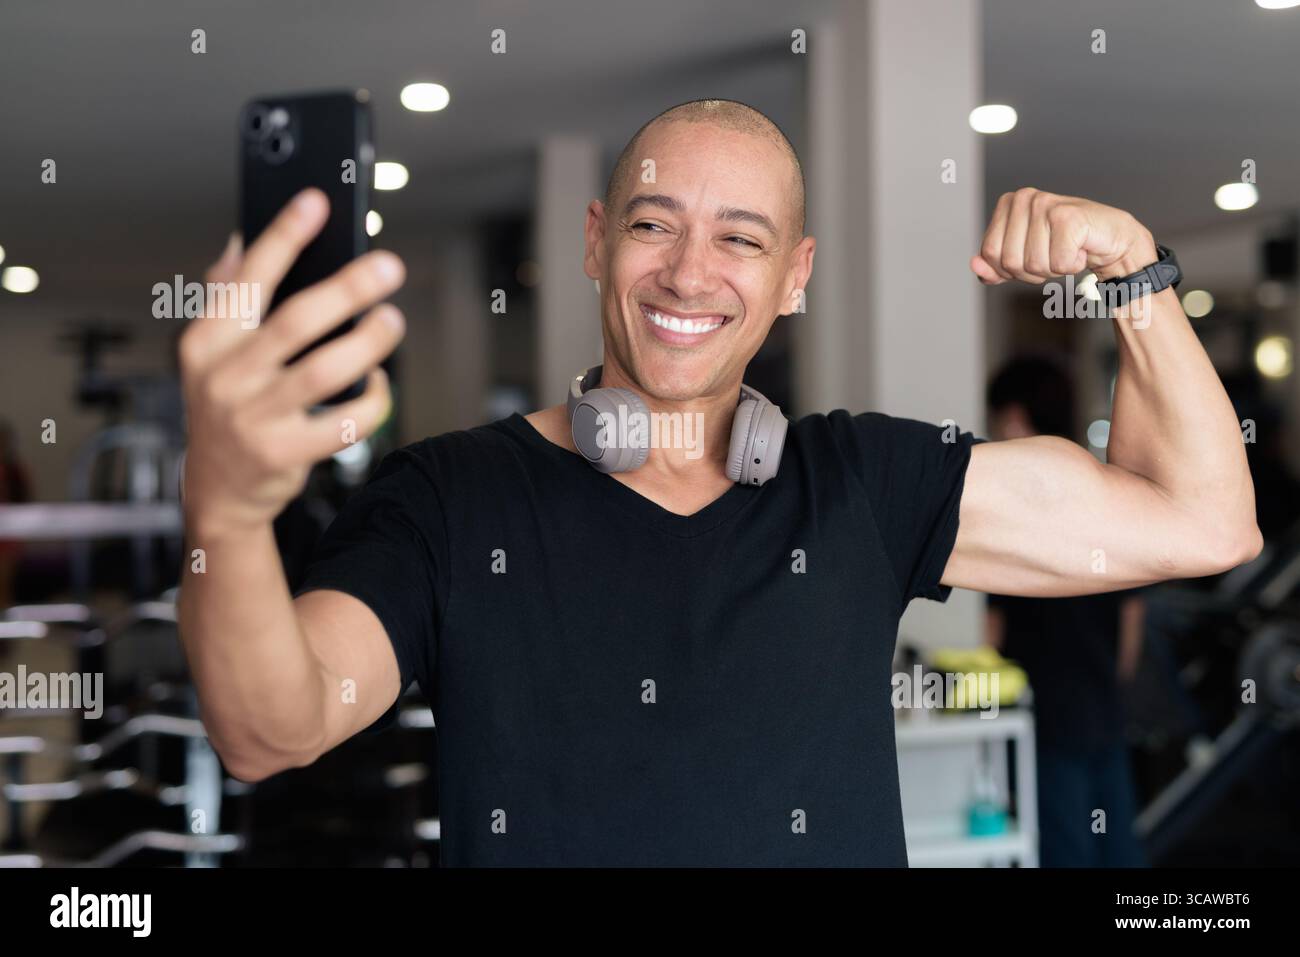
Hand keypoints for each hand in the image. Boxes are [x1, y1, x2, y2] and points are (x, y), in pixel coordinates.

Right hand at [178, 188, 405, 538]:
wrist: (219, 490)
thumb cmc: (225, 406)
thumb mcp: (210, 352)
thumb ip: (227, 296)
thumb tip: (244, 237)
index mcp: (207, 341)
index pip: (247, 279)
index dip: (283, 237)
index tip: (316, 203)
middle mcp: (225, 377)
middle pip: (296, 322)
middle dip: (347, 289)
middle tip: (388, 268)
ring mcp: (254, 418)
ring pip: (324, 371)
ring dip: (368, 342)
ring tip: (391, 321)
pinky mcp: (284, 453)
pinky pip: (344, 422)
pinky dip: (370, 400)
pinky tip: (378, 383)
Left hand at [971, 188, 1156, 284]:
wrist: (1109, 240)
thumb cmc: (1065, 244)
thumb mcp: (1023, 257)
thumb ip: (995, 265)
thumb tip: (975, 266)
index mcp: (1008, 203)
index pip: (989, 253)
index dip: (1009, 268)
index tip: (1032, 255)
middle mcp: (1024, 198)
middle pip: (1009, 262)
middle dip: (1032, 271)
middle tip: (1053, 254)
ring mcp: (1046, 205)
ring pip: (1034, 265)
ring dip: (1053, 269)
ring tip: (1067, 250)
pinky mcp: (1068, 217)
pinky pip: (1058, 264)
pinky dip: (1072, 265)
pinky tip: (1081, 249)